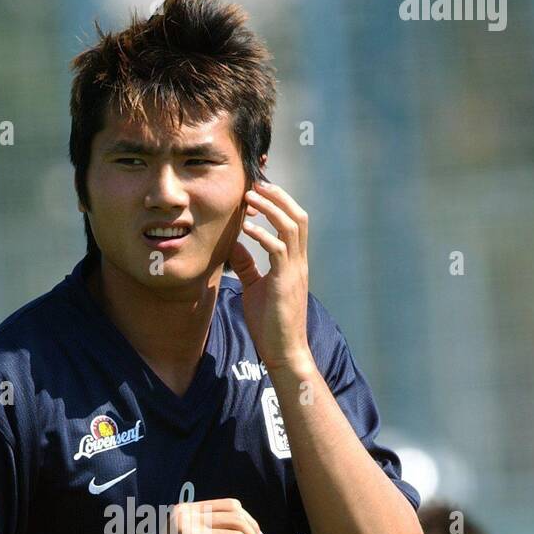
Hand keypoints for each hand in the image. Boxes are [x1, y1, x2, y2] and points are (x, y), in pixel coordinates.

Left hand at [228, 180, 310, 370]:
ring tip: (251, 196)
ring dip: (271, 208)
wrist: (284, 351)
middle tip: (257, 183)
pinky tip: (246, 228)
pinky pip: (277, 250)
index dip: (279, 203)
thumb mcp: (255, 287)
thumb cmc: (270, 323)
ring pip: (292, 227)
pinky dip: (262, 235)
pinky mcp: (285, 282)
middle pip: (298, 217)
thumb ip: (247, 265)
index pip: (293, 222)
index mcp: (294, 262)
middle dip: (279, 196)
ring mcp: (295, 271)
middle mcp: (299, 262)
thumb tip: (234, 245)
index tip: (259, 190)